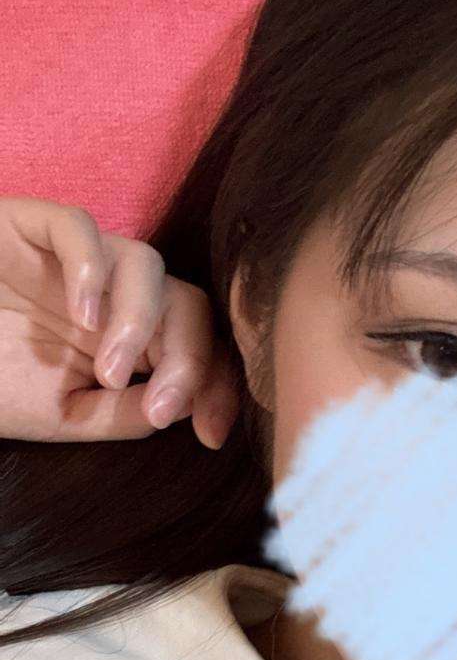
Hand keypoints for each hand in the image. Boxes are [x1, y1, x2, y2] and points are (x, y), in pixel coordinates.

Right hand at [0, 195, 238, 448]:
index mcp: (131, 342)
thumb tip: (184, 410)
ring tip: (107, 369)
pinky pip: (80, 227)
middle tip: (162, 406)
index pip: (201, 349)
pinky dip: (91, 268)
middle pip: (189, 305)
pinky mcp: (33, 224)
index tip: (214, 435)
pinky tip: (81, 315)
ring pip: (147, 265)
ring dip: (139, 323)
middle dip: (191, 361)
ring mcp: (78, 260)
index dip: (220, 386)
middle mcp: (115, 296)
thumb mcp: (63, 415)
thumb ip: (122, 414)